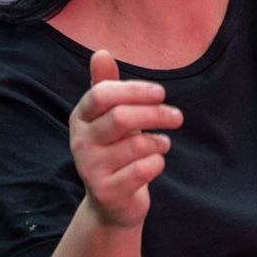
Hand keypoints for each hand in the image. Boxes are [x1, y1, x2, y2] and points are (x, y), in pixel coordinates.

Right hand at [70, 49, 179, 229]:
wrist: (111, 203)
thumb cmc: (114, 150)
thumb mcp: (109, 117)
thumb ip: (106, 86)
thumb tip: (101, 52)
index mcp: (80, 118)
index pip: (102, 94)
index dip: (135, 90)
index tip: (161, 93)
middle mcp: (79, 142)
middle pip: (121, 117)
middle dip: (155, 114)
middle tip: (177, 116)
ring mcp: (90, 169)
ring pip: (136, 144)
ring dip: (159, 141)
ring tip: (162, 143)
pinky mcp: (106, 192)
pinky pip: (143, 170)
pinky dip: (157, 163)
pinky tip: (156, 162)